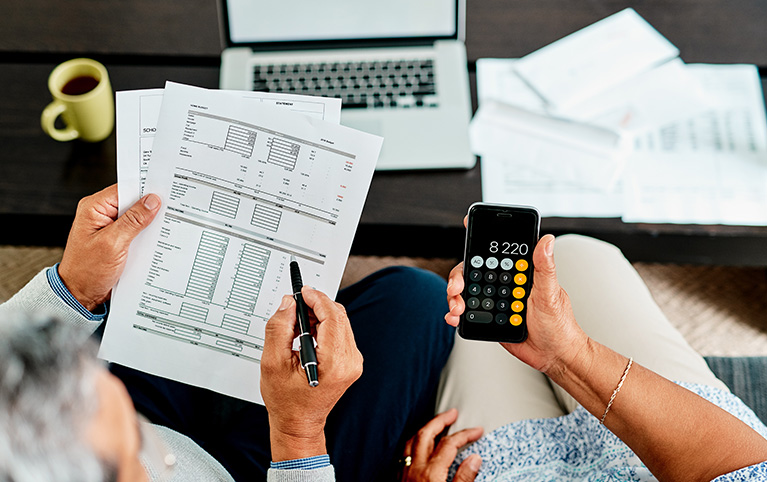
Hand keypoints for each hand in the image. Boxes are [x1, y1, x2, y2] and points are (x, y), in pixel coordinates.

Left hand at [58, 184, 160, 310]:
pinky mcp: (117, 239)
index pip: (124, 188)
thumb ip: (133, 221)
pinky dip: (145, 235)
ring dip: (149, 223)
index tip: (164, 192)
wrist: (80, 294)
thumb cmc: (86, 271)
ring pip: (136, 217)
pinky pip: (135, 230)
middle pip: (132, 202)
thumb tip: (152, 201)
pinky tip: (155, 240)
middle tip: (169, 211)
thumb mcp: (113, 243)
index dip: (145, 189)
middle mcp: (101, 214)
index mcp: (94, 208)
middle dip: (150, 207)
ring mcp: (109, 227)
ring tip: (162, 228)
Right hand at [261, 287, 362, 461]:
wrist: (299, 423)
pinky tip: (307, 334)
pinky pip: (340, 333)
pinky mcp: (351, 362)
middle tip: (295, 307)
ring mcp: (353, 362)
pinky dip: (324, 327)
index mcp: (334, 362)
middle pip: (338, 316)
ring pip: (340, 323)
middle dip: (317, 306)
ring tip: (297, 324)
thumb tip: (288, 304)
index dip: (317, 299)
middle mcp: (349, 362)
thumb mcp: (273, 363)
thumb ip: (279, 328)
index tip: (303, 292)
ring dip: (319, 316)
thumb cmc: (287, 401)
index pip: (332, 316)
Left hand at [400, 409, 482, 481]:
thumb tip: (475, 459)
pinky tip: (418, 444)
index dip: (465, 435)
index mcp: (431, 472)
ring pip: (411, 440)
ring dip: (425, 428)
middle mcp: (415, 468)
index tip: (476, 431)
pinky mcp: (397, 478)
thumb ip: (464, 478)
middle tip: (452, 413)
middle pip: (426, 434)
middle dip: (440, 420)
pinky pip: (404, 452)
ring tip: (435, 424)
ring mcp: (404, 472)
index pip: (450, 444)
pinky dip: (413, 442)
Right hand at [445, 234, 588, 373]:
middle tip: (457, 287)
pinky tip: (454, 317)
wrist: (553, 355)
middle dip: (459, 276)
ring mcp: (494, 300)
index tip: (469, 226)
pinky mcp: (488, 318)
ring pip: (467, 291)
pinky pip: (467, 312)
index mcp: (519, 273)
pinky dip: (456, 313)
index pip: (497, 251)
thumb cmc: (558, 324)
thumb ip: (544, 268)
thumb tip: (546, 240)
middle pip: (473, 271)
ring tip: (457, 308)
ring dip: (455, 297)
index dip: (481, 237)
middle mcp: (504, 283)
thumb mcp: (551, 294)